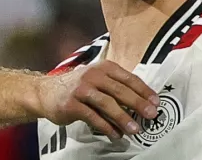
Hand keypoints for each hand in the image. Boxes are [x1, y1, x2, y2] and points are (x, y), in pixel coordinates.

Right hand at [35, 60, 159, 139]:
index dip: (143, 90)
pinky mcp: (71, 104)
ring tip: (135, 129)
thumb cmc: (77, 87)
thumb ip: (116, 88)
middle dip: (138, 103)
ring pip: (107, 104)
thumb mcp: (97, 80)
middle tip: (151, 115)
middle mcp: (93, 75)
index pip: (128, 78)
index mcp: (103, 67)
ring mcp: (81, 89)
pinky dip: (106, 127)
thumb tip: (141, 103)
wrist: (45, 92)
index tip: (156, 102)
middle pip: (120, 90)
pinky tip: (115, 134)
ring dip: (123, 118)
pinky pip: (92, 117)